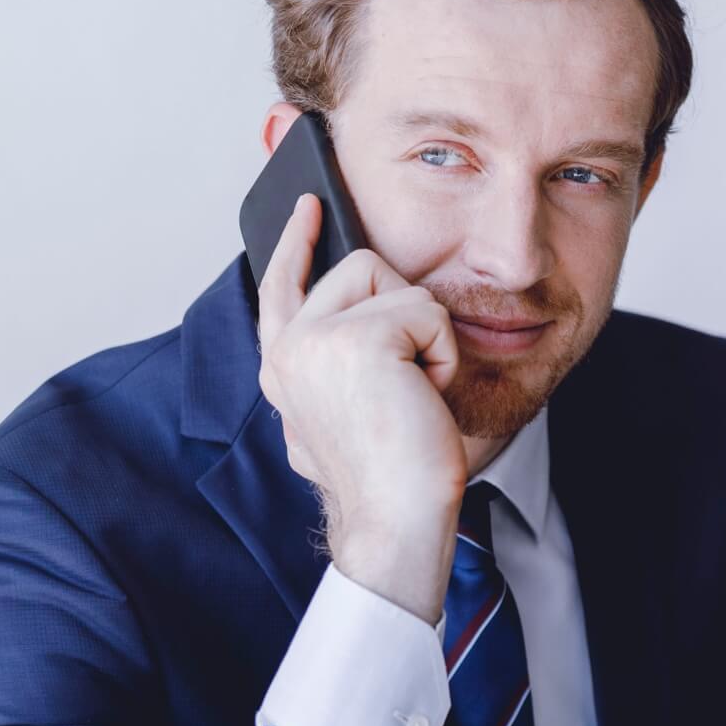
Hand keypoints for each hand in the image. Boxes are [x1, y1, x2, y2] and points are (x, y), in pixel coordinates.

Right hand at [257, 193, 464, 622]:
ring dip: (425, 335)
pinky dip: (442, 353)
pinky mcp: (355, 339)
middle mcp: (288, 351)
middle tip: (411, 379)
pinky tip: (425, 397)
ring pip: (395, 282)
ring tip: (413, 392)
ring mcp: (314, 340)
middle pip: (361, 267)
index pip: (282, 287)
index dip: (296, 242)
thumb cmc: (391, 476)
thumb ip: (340, 359)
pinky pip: (427, 311)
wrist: (397, 520)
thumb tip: (364, 311)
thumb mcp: (351, 409)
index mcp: (283, 370)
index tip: (310, 205)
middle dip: (406, 312)